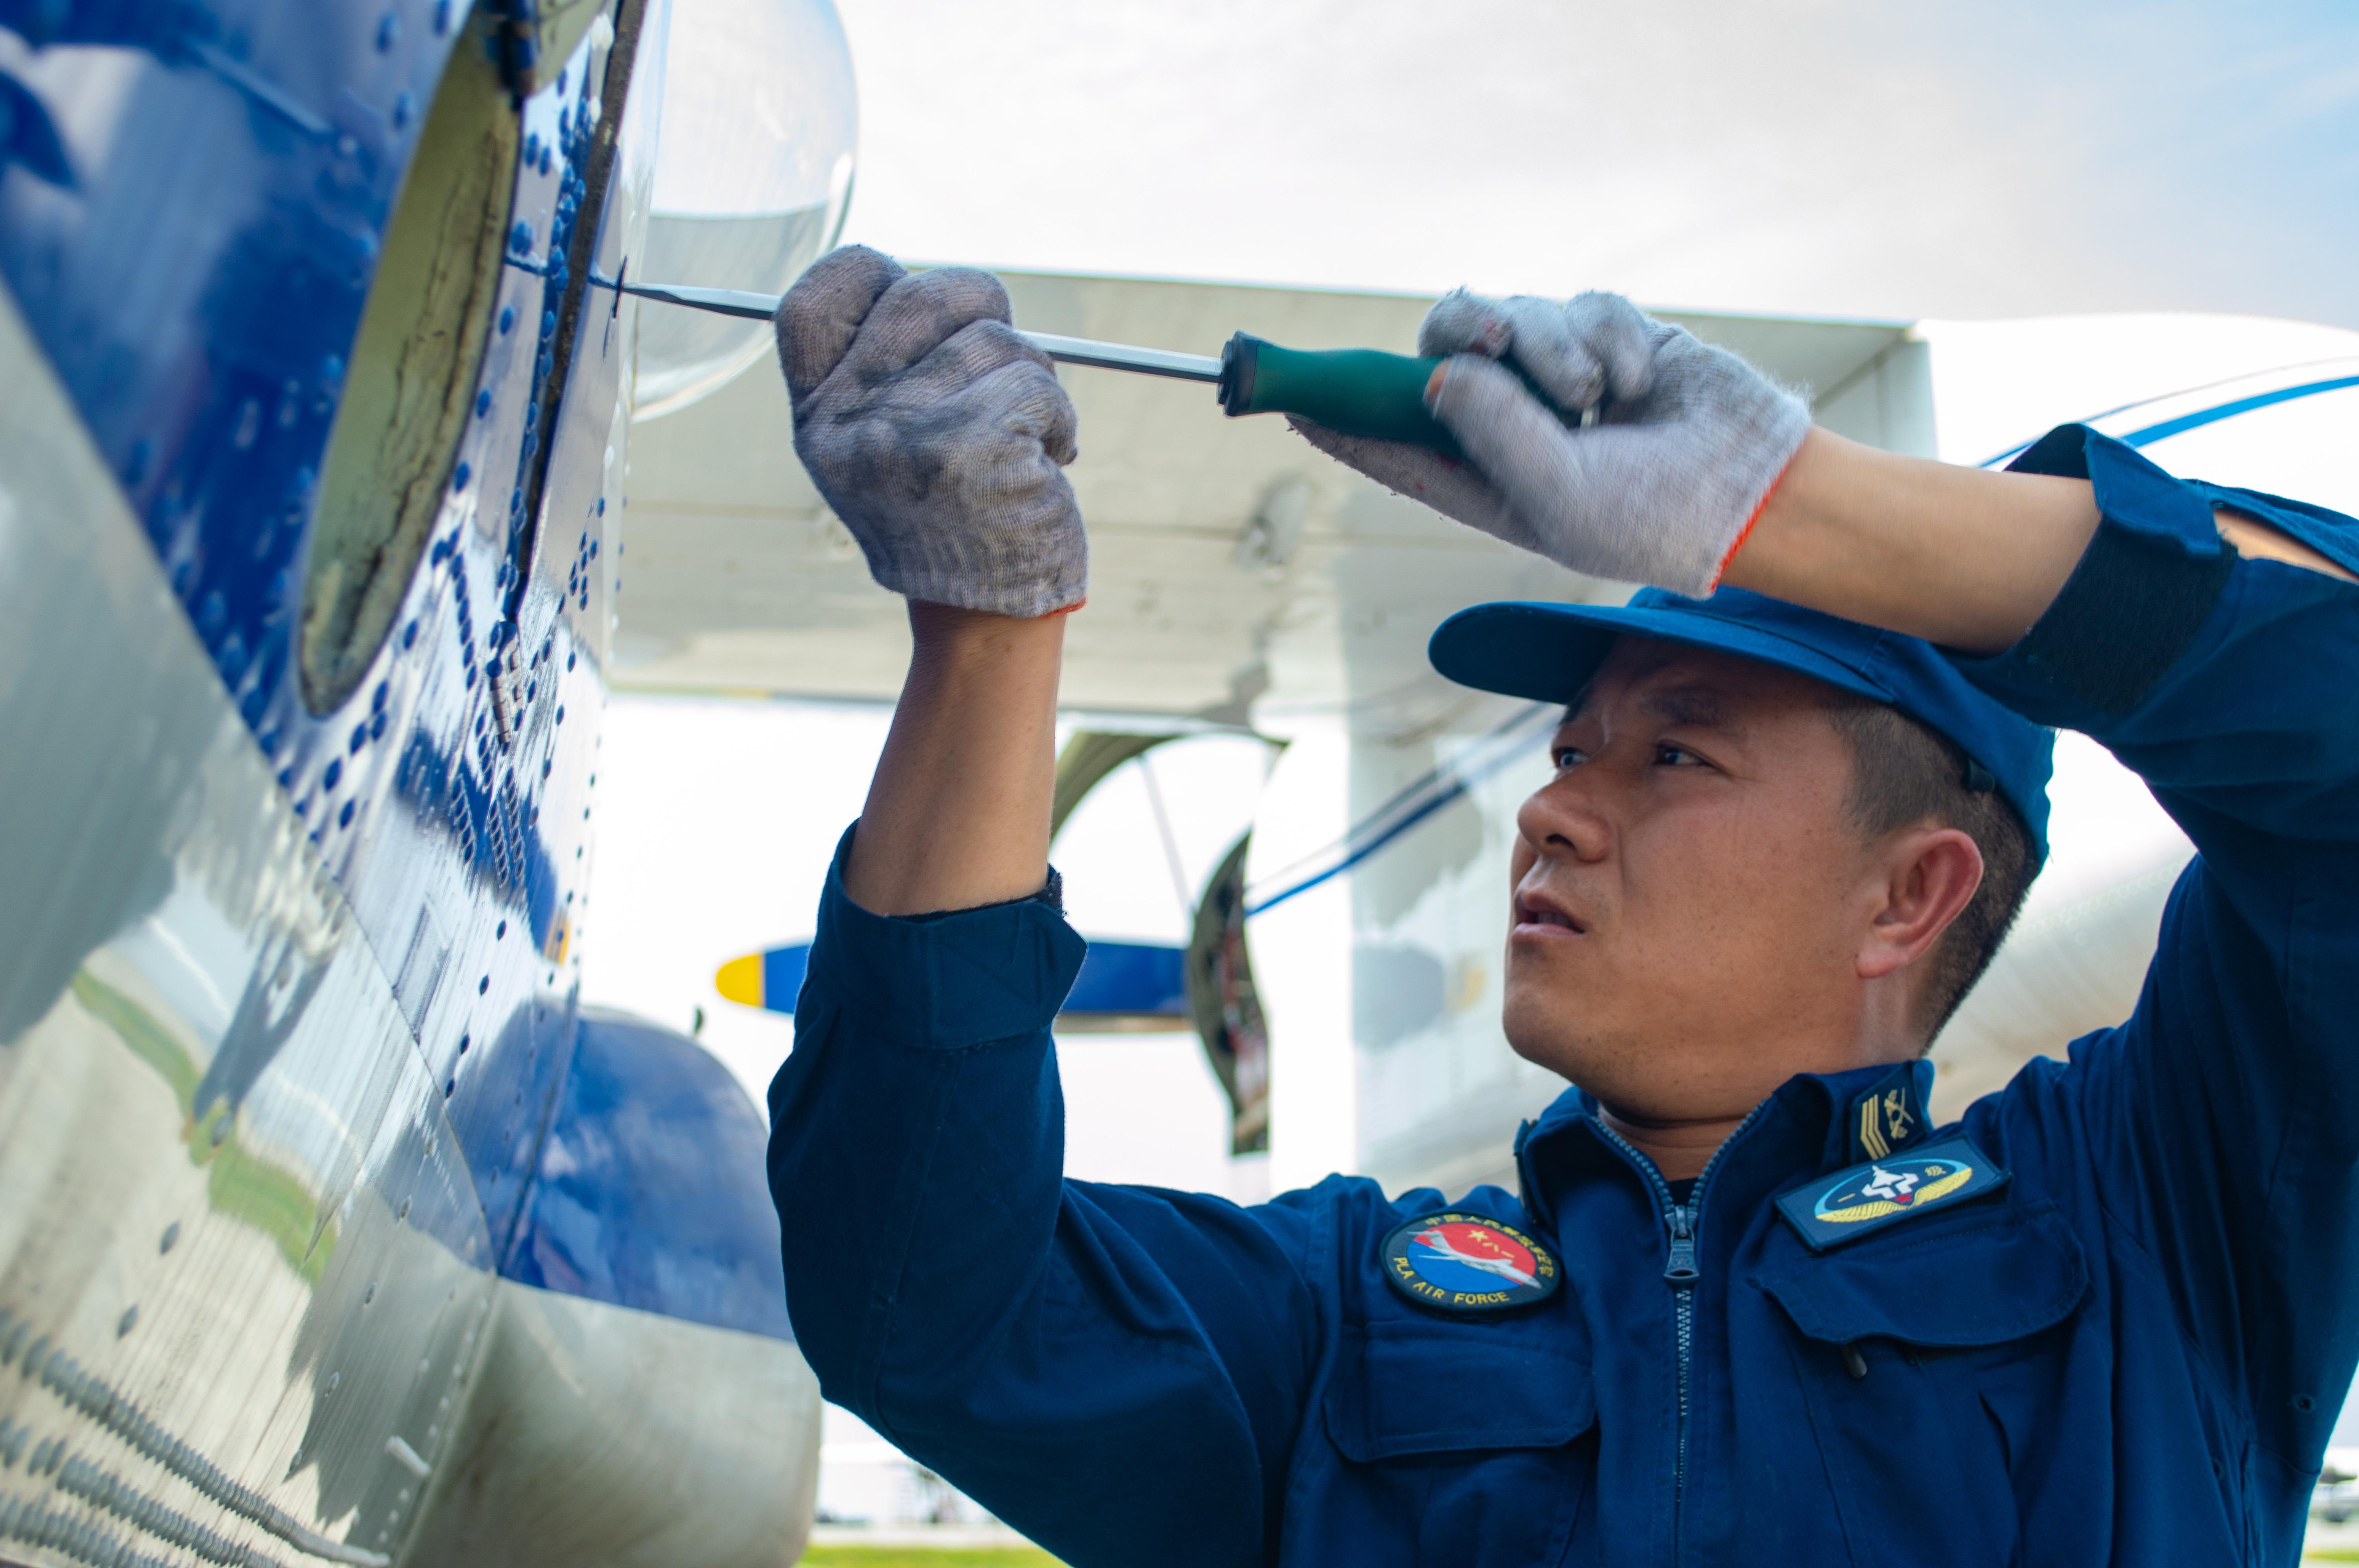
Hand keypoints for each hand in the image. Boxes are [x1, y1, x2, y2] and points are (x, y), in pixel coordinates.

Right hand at [776, 246, 1085, 618]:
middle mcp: (846, 421)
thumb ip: (890, 366)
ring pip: (995, 338)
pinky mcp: (968, 452)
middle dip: (985, 317)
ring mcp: (902, 436)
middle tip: (999, 374)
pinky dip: (1057, 417)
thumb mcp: (886, 442)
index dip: (879, 273)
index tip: (928, 314)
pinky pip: (1036, 384)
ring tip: (1021, 440)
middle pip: (926, 292)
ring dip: (1030, 379)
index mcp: (818, 412)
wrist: (981, 615)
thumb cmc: (951, 514)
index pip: (821, 293)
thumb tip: (945, 287)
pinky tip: (1044, 463)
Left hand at [1292, 289, 1809, 595]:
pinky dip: (1608, 338)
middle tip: (1495, 340)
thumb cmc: (1653, 517)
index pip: (1391, 439)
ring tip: (1598, 398)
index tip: (1290, 398)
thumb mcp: (1561, 496)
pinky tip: (1638, 383)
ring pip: (1511, 317)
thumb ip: (1495, 436)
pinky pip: (1581, 304)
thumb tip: (1440, 376)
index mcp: (1480, 477)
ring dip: (1551, 347)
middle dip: (1463, 335)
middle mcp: (1506, 423)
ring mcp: (1553, 376)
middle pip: (1440, 349)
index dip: (1341, 416)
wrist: (1752, 488)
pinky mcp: (1605, 336)